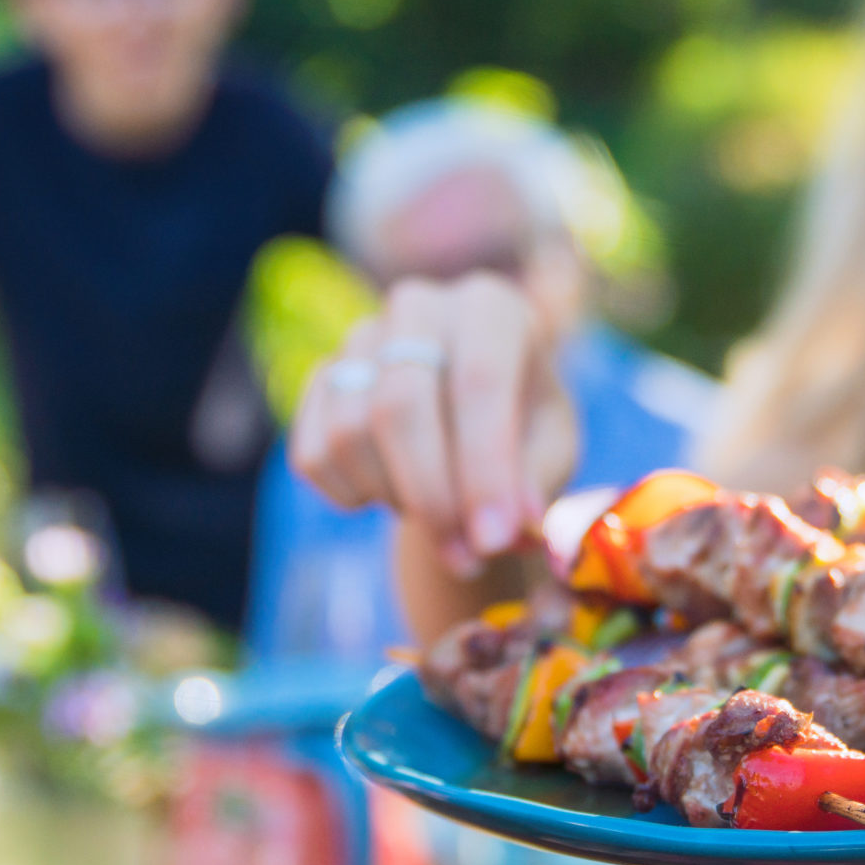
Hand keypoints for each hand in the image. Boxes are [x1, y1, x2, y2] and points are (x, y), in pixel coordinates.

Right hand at [288, 273, 577, 576]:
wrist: (469, 424)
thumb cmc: (523, 433)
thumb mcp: (550, 453)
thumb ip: (534, 482)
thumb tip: (513, 526)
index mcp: (492, 307)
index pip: (477, 380)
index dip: (482, 468)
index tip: (493, 541)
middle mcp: (419, 306)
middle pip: (400, 405)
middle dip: (432, 498)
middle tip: (466, 558)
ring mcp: (360, 337)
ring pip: (351, 434)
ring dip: (395, 497)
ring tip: (439, 512)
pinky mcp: (319, 379)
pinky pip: (314, 455)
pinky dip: (352, 496)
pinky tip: (393, 494)